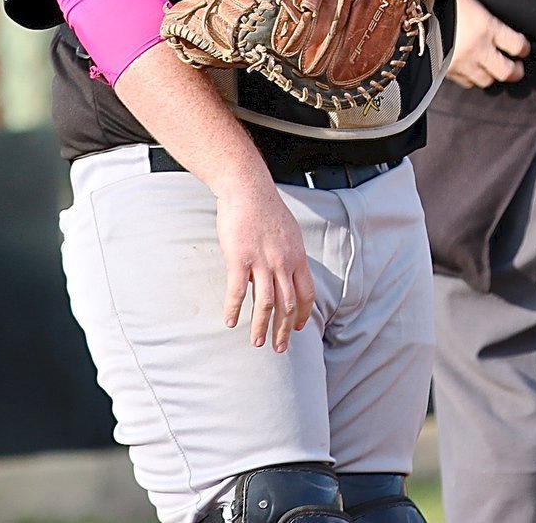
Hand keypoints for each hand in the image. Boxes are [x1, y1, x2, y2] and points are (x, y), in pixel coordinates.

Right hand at [214, 179, 314, 351]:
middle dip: (283, 330)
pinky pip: (237, 291)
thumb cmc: (264, 205)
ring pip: (265, 303)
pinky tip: (229, 321)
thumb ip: (287, 253)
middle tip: (279, 348)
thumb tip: (281, 269)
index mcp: (296, 256)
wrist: (247, 188)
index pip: (306, 294)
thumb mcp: (286, 231)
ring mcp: (261, 262)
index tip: (297, 328)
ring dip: (261, 326)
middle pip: (287, 305)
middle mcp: (282, 263)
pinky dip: (233, 309)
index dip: (303, 314)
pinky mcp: (239, 258)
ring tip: (256, 342)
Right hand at [446, 0, 528, 88]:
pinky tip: (465, 69)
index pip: (518, 45)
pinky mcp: (443, 71)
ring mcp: (460, 63)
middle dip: (514, 71)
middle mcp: (478, 49)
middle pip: (507, 71)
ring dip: (489, 76)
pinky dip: (467, 78)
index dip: (523, 48)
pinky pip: (462, 82)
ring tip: (489, 70)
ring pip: (485, 81)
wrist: (402, 13)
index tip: (522, 48)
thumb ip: (479, 7)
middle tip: (515, 68)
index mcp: (486, 27)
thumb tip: (487, 2)